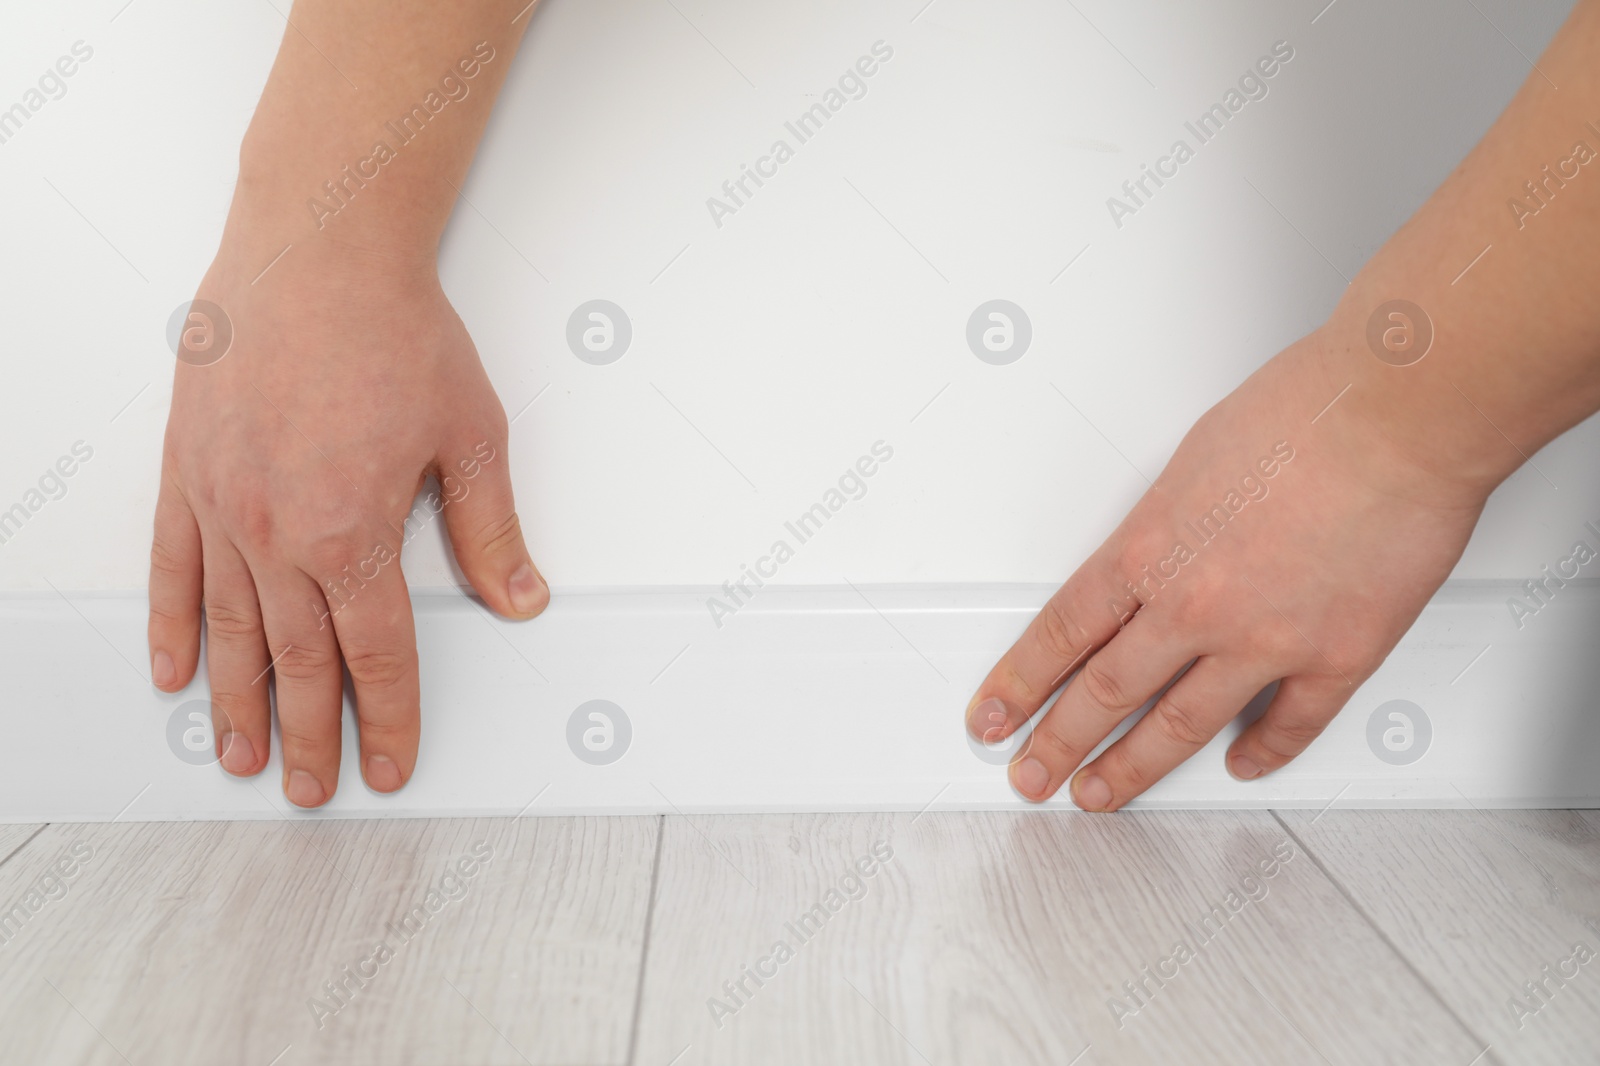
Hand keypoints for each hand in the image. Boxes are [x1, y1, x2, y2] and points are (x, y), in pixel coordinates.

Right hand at [147, 235, 547, 806]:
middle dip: (312, 733)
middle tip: (313, 790)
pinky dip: (172, 625)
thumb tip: (522, 600)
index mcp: (353, 534)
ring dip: (237, 703)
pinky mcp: (187, 472)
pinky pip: (172, 567)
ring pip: (228, 630)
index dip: (387, 718)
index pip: (377, 654)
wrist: (319, 250)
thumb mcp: (472, 436)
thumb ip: (490, 530)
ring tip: (241, 758)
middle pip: (299, 661)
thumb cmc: (397, 333)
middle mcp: (277, 534)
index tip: (390, 765)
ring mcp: (222, 506)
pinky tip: (173, 672)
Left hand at [965, 332, 1487, 809]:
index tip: (993, 715)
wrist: (1399, 415)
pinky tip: (1241, 765)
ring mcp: (1264, 640)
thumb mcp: (1192, 460)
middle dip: (1056, 744)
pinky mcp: (1336, 657)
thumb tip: (1159, 555)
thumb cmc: (1306, 412)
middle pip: (1104, 693)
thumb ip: (1168, 525)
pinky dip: (1262, 752)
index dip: (1019, 684)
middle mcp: (1194, 605)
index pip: (1062, 633)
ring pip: (1179, 727)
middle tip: (1030, 775)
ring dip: (1131, 769)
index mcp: (1149, 548)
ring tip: (1101, 795)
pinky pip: (1289, 725)